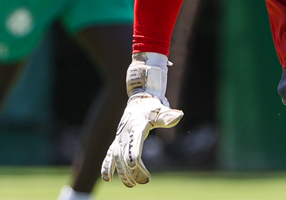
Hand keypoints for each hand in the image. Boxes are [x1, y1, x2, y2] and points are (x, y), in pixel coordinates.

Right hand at [101, 53, 183, 186]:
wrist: (139, 98)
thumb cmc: (152, 106)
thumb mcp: (161, 109)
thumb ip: (168, 115)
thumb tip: (179, 114)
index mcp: (136, 127)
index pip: (135, 143)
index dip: (134, 154)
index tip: (135, 165)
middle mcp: (125, 134)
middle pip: (125, 155)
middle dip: (131, 170)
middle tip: (142, 182)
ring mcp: (119, 138)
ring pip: (117, 158)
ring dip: (122, 173)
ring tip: (131, 185)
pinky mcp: (117, 141)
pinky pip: (109, 155)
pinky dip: (106, 166)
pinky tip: (106, 179)